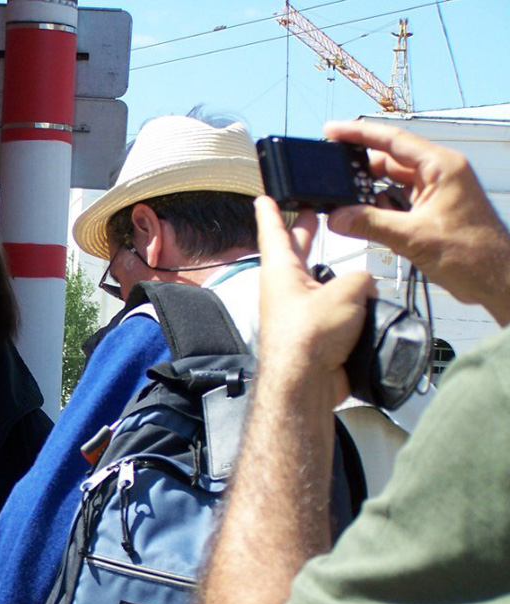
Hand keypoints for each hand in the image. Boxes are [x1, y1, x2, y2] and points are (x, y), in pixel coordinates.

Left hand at [255, 196, 371, 402]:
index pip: (274, 232)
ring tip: (345, 257)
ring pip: (315, 283)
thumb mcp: (347, 292)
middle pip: (294, 253)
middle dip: (304, 232)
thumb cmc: (311, 336)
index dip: (271, 212)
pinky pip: (329, 311)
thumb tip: (363, 288)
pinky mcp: (310, 335)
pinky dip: (343, 303)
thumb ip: (360, 279)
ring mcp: (296, 314)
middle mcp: (284, 291)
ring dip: (330, 270)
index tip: (263, 198)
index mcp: (281, 271)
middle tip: (310, 214)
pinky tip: (360, 303)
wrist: (305, 384)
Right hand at [323, 119, 509, 320]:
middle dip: (360, 171)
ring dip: (369, 195)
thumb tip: (338, 217)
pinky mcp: (430, 211)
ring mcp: (435, 193)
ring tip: (346, 206)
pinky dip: (380, 209)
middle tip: (332, 178)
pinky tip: (365, 220)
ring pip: (392, 184)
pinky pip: (398, 202)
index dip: (360, 134)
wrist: (494, 280)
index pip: (394, 141)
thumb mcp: (413, 237)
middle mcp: (439, 175)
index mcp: (442, 168)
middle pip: (389, 162)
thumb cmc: (472, 254)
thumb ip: (371, 224)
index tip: (333, 131)